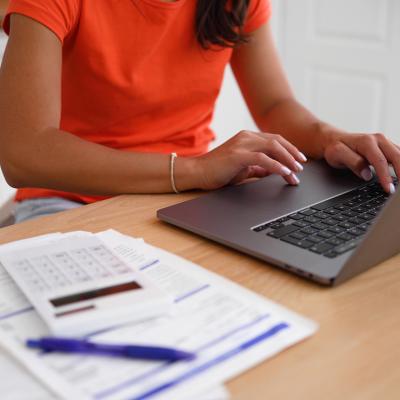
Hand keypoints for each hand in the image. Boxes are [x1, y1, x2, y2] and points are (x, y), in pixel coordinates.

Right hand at [192, 130, 306, 190]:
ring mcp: (242, 144)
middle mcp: (246, 137)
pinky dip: (276, 165)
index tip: (299, 159)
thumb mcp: (242, 168)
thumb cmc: (217, 171)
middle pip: (277, 141)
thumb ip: (258, 168)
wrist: (196, 172)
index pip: (274, 140)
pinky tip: (285, 172)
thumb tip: (273, 171)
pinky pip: (262, 159)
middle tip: (302, 165)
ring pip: (272, 147)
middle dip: (293, 153)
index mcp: (247, 138)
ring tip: (296, 171)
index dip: (289, 149)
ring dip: (288, 159)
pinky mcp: (238, 155)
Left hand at [323, 131, 399, 192]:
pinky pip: (399, 155)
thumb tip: (367, 174)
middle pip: (397, 157)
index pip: (380, 161)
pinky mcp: (387, 147)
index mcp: (367, 142)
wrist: (334, 139)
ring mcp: (384, 142)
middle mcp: (378, 139)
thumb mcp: (337, 155)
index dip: (386, 176)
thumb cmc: (335, 148)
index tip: (389, 189)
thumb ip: (352, 163)